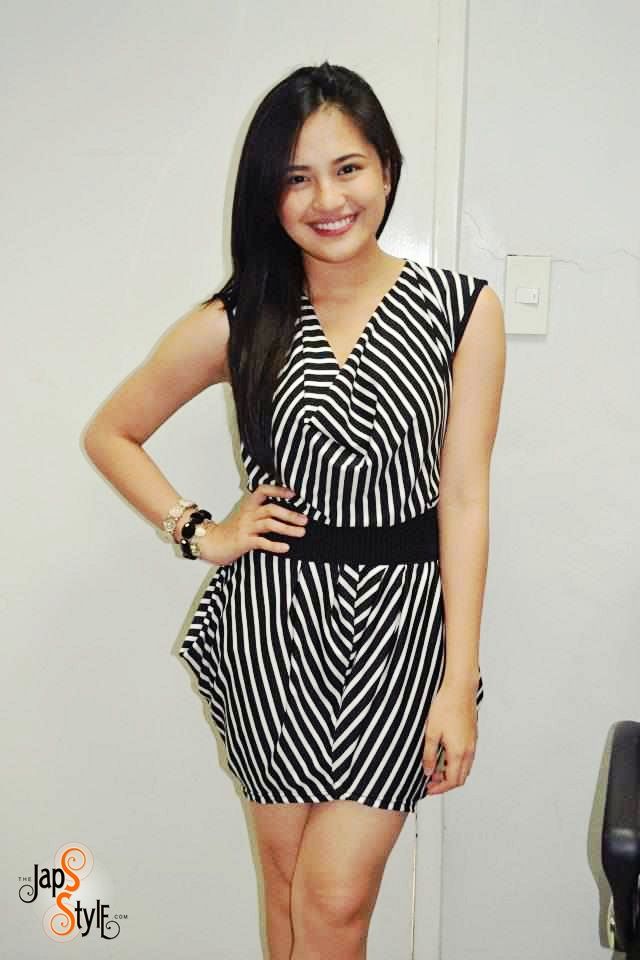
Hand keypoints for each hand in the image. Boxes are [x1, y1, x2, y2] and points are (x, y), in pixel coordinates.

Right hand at [190, 483, 307, 565]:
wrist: (209, 543)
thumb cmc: (230, 531)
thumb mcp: (245, 517)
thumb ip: (260, 513)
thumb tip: (285, 515)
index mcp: (248, 505)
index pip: (263, 490)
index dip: (278, 490)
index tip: (293, 494)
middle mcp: (247, 514)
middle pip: (271, 509)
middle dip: (290, 514)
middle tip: (305, 520)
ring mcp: (245, 527)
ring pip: (269, 524)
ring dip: (288, 528)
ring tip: (301, 532)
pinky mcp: (243, 541)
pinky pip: (262, 542)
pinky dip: (275, 545)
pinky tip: (286, 548)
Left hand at [423, 683, 478, 794]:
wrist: (460, 688)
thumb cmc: (446, 705)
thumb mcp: (431, 732)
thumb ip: (429, 755)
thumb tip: (428, 771)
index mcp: (459, 752)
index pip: (452, 781)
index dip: (439, 789)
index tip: (428, 789)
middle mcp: (469, 750)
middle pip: (460, 778)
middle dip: (445, 783)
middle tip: (430, 782)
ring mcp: (472, 743)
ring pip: (464, 768)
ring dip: (451, 773)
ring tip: (435, 768)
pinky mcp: (472, 736)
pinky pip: (466, 757)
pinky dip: (456, 763)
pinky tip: (444, 755)